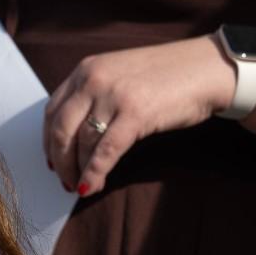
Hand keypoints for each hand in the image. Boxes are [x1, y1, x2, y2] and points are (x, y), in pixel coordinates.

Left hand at [44, 36, 234, 193]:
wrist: (208, 69)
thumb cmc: (166, 77)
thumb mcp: (118, 76)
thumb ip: (93, 96)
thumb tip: (74, 136)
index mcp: (86, 69)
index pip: (52, 110)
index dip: (48, 140)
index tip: (51, 159)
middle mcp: (93, 79)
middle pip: (60, 128)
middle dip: (59, 160)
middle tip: (63, 179)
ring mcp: (113, 95)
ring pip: (82, 142)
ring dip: (78, 170)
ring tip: (80, 186)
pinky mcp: (135, 113)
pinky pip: (106, 151)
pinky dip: (95, 172)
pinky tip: (92, 186)